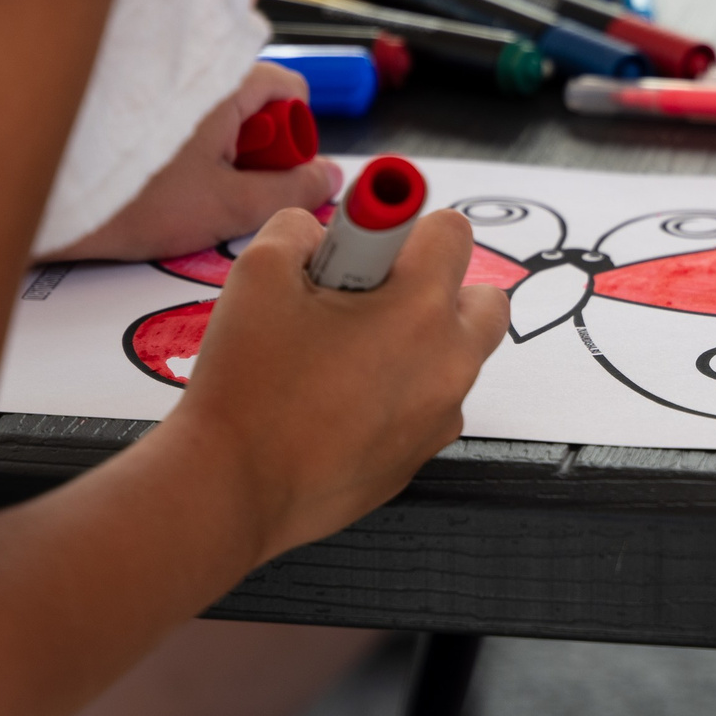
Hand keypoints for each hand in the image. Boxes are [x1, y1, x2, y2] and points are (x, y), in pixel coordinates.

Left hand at [42, 61, 338, 261]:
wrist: (43, 198)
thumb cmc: (129, 197)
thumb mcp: (226, 207)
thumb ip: (290, 191)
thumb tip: (328, 179)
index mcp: (227, 80)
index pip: (291, 90)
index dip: (291, 140)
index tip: (268, 176)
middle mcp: (194, 66)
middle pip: (251, 102)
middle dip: (247, 148)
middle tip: (219, 190)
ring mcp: (158, 77)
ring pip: (211, 112)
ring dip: (209, 150)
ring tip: (176, 188)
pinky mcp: (128, 95)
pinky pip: (174, 115)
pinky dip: (172, 145)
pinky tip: (149, 178)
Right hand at [174, 207, 507, 556]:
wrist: (231, 486)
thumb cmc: (247, 385)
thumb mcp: (259, 271)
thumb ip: (301, 229)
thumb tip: (322, 235)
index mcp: (420, 308)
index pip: (454, 232)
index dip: (405, 231)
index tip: (370, 247)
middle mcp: (448, 363)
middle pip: (483, 300)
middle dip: (437, 288)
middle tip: (372, 301)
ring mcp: (439, 418)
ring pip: (455, 360)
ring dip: (419, 346)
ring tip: (345, 357)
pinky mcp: (419, 457)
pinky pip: (429, 409)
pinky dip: (400, 397)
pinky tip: (339, 403)